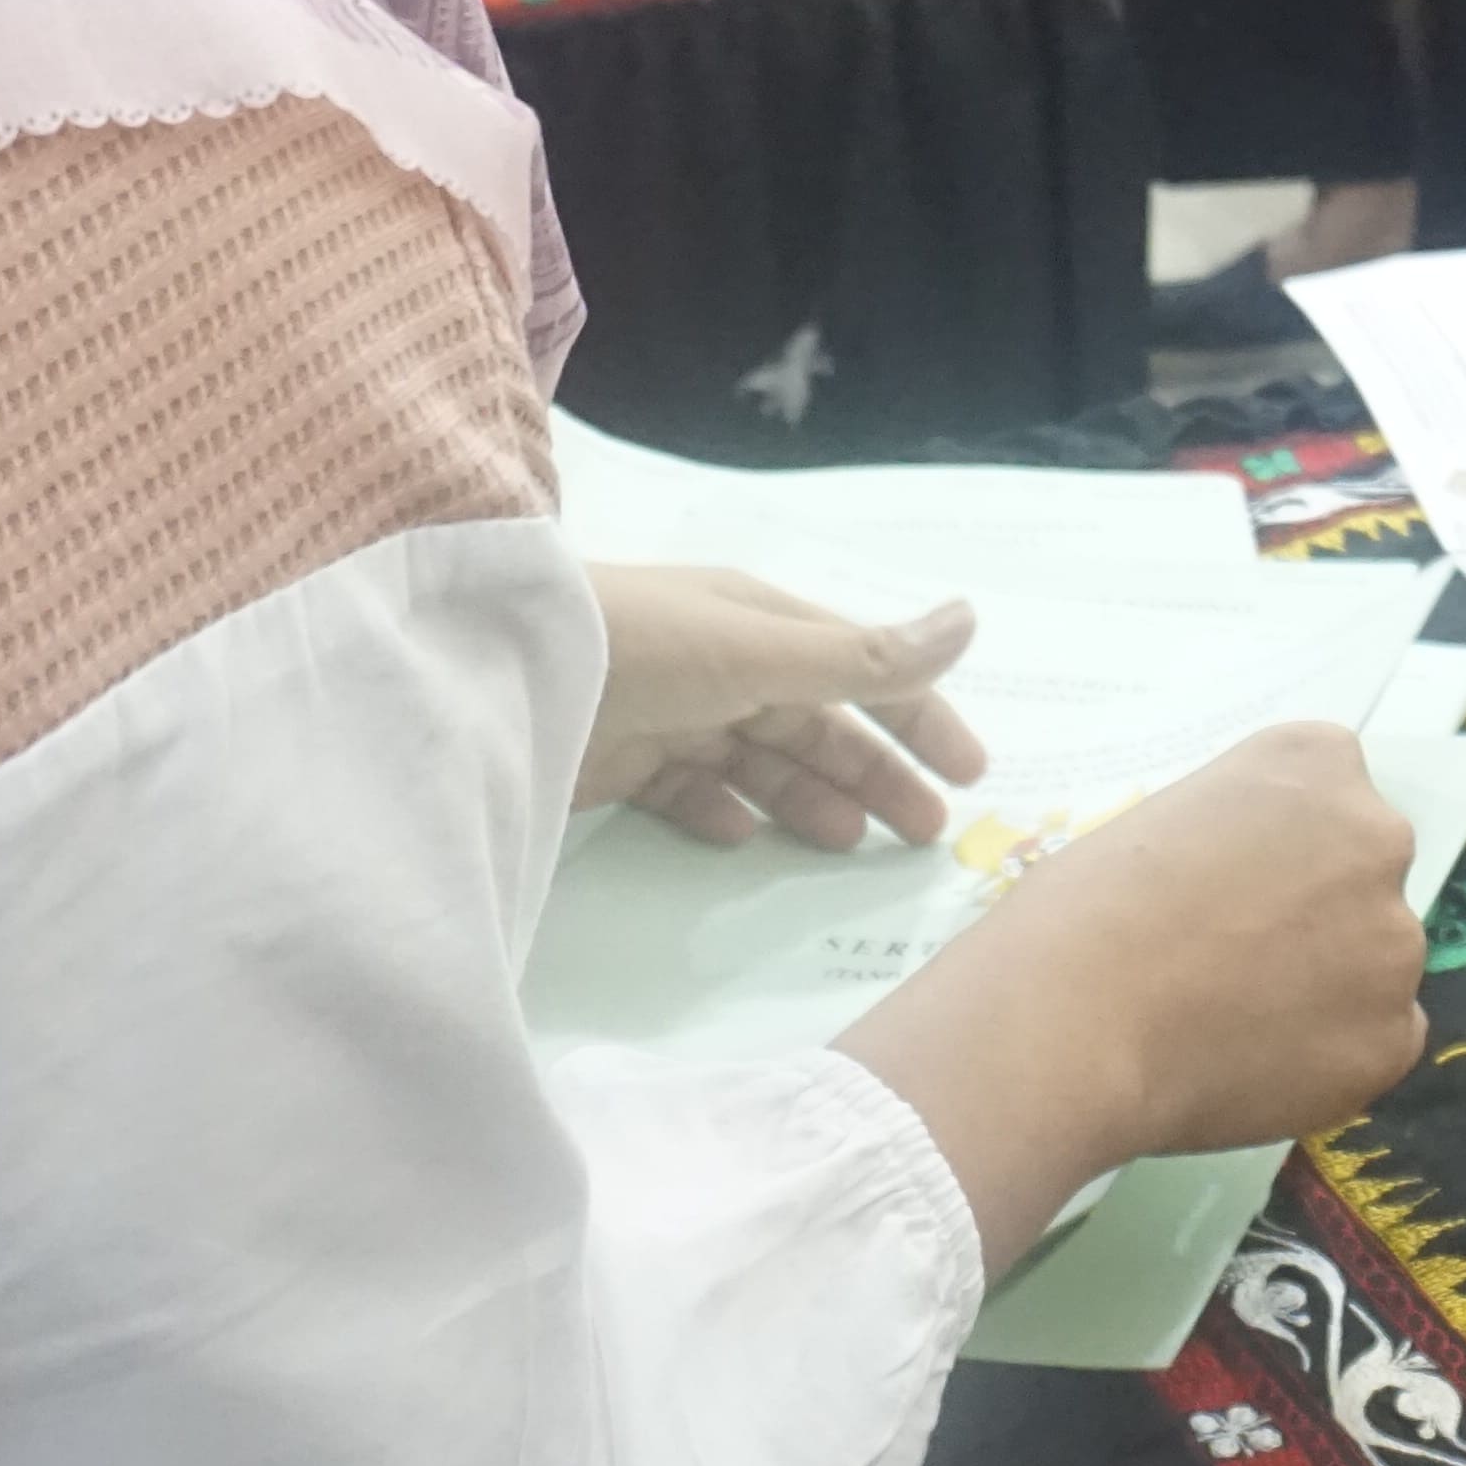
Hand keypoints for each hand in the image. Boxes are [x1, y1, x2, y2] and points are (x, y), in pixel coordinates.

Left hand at [581, 567, 987, 843]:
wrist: (494, 671)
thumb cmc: (641, 647)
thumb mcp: (760, 652)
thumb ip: (863, 658)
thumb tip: (970, 620)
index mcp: (760, 622)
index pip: (861, 670)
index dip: (919, 717)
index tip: (970, 776)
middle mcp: (721, 660)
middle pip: (815, 722)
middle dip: (873, 771)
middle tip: (921, 836)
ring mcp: (668, 708)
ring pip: (757, 759)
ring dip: (807, 796)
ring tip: (845, 844)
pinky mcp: (617, 758)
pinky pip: (685, 787)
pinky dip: (719, 810)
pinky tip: (740, 839)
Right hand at [842, 726, 1434, 1265]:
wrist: (1068, 1025)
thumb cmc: (1080, 912)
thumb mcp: (1164, 819)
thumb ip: (1240, 837)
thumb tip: (1258, 888)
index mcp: (1316, 762)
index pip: (1329, 793)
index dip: (1277, 847)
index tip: (1231, 882)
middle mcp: (1377, 837)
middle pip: (1364, 875)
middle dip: (1315, 912)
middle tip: (1233, 958)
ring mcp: (1395, 941)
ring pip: (1374, 965)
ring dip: (1325, 987)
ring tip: (1229, 1021)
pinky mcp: (1392, 1037)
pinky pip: (1375, 1042)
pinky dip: (1327, 1058)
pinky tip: (1251, 1064)